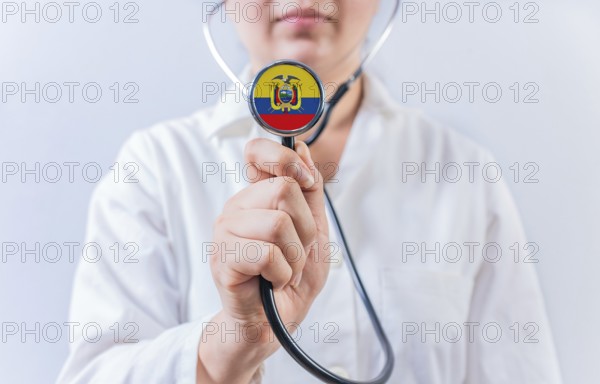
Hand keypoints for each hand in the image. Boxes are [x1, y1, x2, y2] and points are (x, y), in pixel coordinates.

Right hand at [197, 138, 330, 383]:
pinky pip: (267, 253)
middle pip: (284, 189)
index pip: (257, 151)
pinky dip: (282, 273)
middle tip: (296, 252)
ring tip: (284, 270)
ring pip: (278, 223)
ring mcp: (226, 232)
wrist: (274, 323)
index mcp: (256, 196)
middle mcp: (237, 207)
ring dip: (295, 255)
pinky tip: (272, 281)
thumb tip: (304, 149)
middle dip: (306, 228)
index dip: (284, 157)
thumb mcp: (314, 229)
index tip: (305, 182)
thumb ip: (310, 190)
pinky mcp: (223, 259)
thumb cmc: (290, 277)